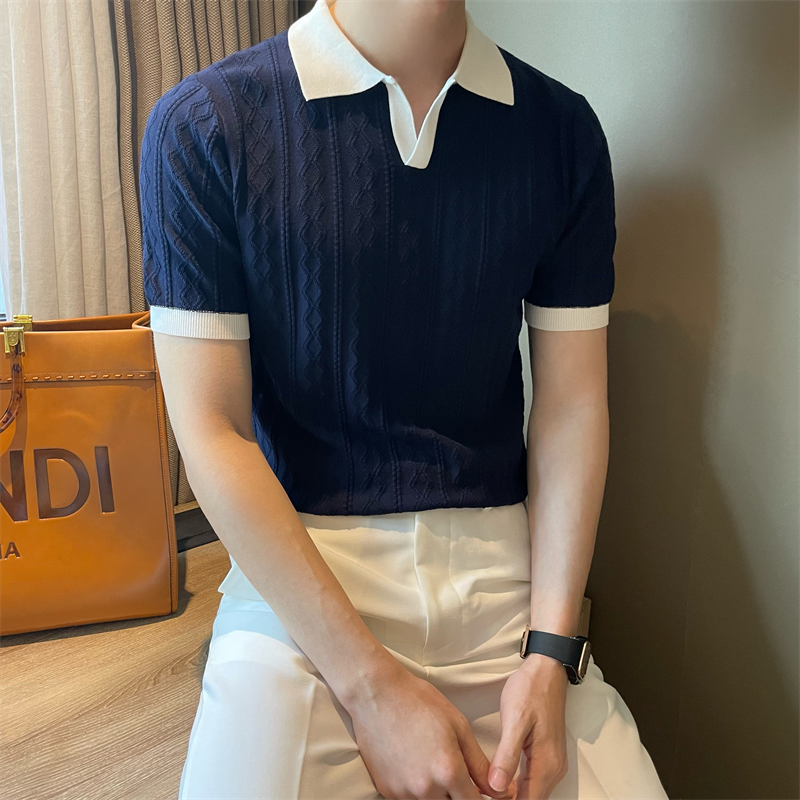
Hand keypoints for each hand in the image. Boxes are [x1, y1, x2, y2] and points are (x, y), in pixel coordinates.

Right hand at [346, 660, 517, 799]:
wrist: (377, 694)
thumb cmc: (419, 702)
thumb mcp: (458, 725)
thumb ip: (479, 763)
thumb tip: (497, 791)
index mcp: (448, 771)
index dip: (481, 798)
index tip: (482, 790)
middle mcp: (426, 789)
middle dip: (457, 794)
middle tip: (453, 770)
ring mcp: (403, 793)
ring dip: (436, 794)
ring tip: (431, 763)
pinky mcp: (385, 791)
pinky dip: (416, 791)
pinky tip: (413, 765)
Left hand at [487, 654, 568, 799]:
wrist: (547, 670)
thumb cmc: (531, 689)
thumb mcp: (515, 719)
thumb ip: (507, 755)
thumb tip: (495, 787)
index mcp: (546, 763)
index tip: (482, 799)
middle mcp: (553, 768)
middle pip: (529, 799)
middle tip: (478, 793)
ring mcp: (552, 762)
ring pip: (531, 792)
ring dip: (510, 794)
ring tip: (484, 789)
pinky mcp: (547, 755)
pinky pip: (532, 780)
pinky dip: (516, 785)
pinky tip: (498, 777)